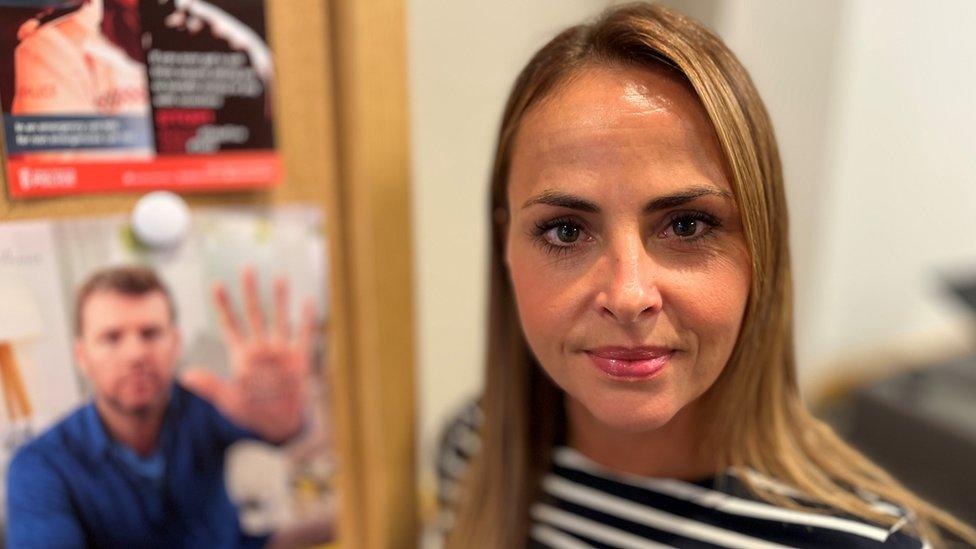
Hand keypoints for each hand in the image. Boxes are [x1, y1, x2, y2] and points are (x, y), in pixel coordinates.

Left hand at [182, 268, 315, 442]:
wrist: (280, 425)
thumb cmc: (252, 413)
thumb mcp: (229, 400)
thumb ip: (210, 385)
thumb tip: (184, 376)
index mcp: (242, 356)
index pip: (230, 324)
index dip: (223, 305)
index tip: (217, 284)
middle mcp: (261, 348)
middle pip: (255, 314)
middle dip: (250, 292)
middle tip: (247, 268)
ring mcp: (281, 352)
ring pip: (279, 319)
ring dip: (280, 299)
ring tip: (279, 277)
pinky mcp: (299, 359)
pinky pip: (303, 335)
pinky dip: (306, 319)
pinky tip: (307, 300)